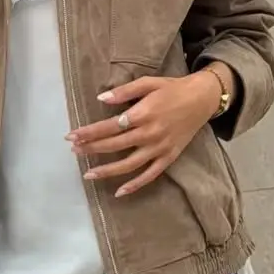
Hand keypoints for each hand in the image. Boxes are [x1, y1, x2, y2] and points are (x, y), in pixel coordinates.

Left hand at [67, 70, 231, 197]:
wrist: (202, 99)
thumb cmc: (172, 88)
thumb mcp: (148, 82)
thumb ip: (124, 91)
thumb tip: (101, 98)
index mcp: (143, 114)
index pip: (109, 127)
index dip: (89, 132)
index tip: (71, 136)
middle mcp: (150, 133)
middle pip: (115, 145)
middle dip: (92, 149)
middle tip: (74, 151)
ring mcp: (160, 148)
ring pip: (129, 165)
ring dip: (107, 171)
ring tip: (88, 174)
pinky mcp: (169, 157)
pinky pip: (150, 175)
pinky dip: (135, 185)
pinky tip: (119, 191)